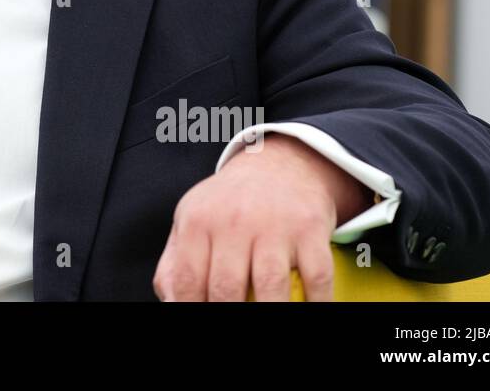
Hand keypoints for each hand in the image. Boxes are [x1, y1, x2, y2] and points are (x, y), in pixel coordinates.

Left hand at [152, 133, 372, 301]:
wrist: (279, 166)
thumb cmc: (230, 204)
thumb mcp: (192, 220)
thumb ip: (175, 263)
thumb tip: (173, 302)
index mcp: (198, 221)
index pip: (187, 280)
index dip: (190, 308)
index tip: (200, 320)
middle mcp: (234, 221)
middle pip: (226, 288)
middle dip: (227, 315)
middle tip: (232, 322)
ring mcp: (275, 225)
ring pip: (270, 288)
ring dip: (269, 313)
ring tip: (266, 319)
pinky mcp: (310, 229)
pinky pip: (317, 278)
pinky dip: (316, 302)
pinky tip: (308, 307)